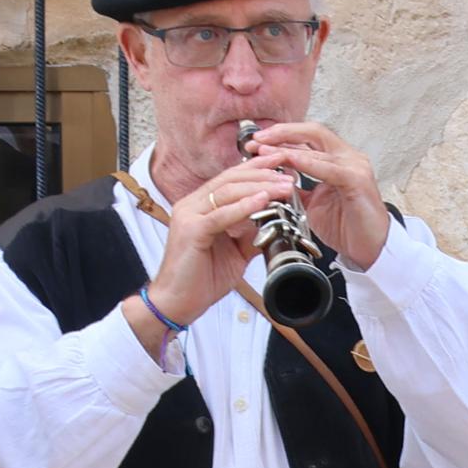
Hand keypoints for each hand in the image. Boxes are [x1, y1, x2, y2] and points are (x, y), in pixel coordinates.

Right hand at [144, 160, 297, 327]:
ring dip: (259, 187)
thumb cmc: (201, 278)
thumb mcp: (236, 253)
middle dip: (263, 174)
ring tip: (284, 187)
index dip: (257, 169)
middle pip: (230, 179)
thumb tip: (277, 224)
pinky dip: (243, 206)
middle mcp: (192, 205)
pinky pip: (220, 215)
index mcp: (201, 206)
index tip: (281, 164)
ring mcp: (188, 215)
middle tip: (289, 175)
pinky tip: (262, 201)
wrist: (178, 302)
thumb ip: (252, 235)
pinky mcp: (190, 230)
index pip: (231, 178)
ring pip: (227, 192)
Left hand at [233, 120, 393, 270]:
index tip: (255, 142)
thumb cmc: (346, 226)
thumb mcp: (312, 203)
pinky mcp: (358, 181)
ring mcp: (355, 167)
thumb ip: (296, 187)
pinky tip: (292, 161)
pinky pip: (330, 169)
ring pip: (318, 149)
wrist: (370, 248)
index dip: (281, 136)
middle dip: (281, 133)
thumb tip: (270, 179)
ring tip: (264, 152)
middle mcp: (348, 157)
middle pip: (312, 132)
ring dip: (288, 149)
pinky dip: (309, 163)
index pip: (307, 137)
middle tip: (255, 141)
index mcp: (337, 159)